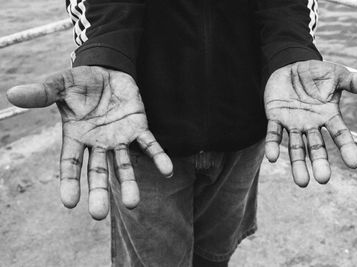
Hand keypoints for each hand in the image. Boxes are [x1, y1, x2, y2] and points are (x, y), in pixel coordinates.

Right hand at [7, 66, 172, 219]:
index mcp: (76, 137)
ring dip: (129, 183)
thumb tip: (13, 93)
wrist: (107, 72)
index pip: (71, 164)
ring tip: (133, 203)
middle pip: (98, 172)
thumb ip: (43, 92)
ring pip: (124, 165)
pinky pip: (150, 145)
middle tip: (99, 215)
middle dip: (99, 191)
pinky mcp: (138, 128)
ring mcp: (119, 138)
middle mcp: (98, 143)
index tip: (70, 203)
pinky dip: (158, 157)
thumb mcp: (61, 84)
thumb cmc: (81, 82)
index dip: (70, 182)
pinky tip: (168, 171)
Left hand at [264, 60, 356, 186]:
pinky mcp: (275, 118)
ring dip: (298, 163)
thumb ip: (354, 83)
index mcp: (328, 116)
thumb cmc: (315, 74)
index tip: (354, 163)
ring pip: (296, 147)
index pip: (340, 134)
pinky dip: (273, 145)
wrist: (289, 67)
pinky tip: (272, 157)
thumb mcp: (336, 75)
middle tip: (323, 178)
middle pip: (317, 147)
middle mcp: (311, 124)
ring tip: (302, 182)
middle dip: (319, 162)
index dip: (347, 148)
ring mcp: (293, 123)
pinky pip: (273, 134)